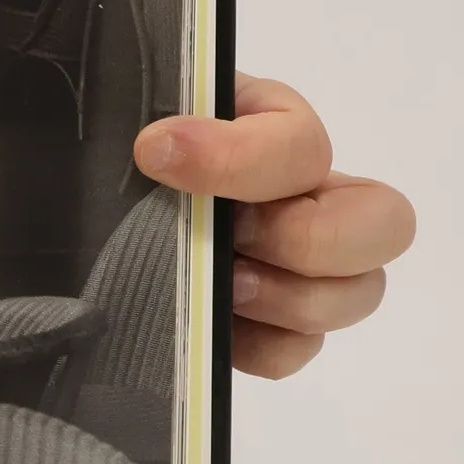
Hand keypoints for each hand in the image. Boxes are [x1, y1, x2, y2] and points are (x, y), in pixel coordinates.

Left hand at [135, 73, 414, 378]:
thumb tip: (155, 141)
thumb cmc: (115, 152)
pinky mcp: (267, 324)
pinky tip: (209, 326)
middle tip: (231, 240)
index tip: (155, 153)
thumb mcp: (134, 115)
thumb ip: (157, 115)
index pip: (300, 143)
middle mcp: (303, 194)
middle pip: (384, 222)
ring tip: (224, 289)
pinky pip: (297, 348)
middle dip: (310, 240)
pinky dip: (260, 346)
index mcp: (268, 127)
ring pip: (356, 293)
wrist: (79, 209)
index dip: (238, 157)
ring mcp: (296, 265)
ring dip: (289, 299)